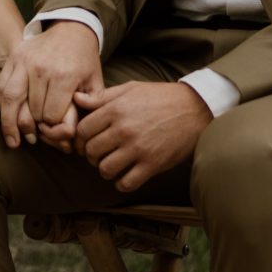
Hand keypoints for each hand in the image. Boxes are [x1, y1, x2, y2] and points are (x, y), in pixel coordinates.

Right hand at [0, 22, 101, 150]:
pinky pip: (2, 87)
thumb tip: (72, 124)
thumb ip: (92, 105)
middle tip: (34, 139)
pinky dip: (2, 106)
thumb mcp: (96, 81)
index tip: (53, 131)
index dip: (52, 128)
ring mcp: (24, 62)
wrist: (71, 28)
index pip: (51, 114)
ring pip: (11, 100)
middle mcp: (42, 69)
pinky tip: (6, 119)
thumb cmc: (84, 60)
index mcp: (64, 76)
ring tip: (13, 141)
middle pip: (31, 110)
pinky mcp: (13, 58)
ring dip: (10, 124)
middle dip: (33, 128)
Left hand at [74, 79, 209, 192]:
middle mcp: (124, 130)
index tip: (85, 142)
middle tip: (98, 154)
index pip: (83, 130)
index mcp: (116, 109)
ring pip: (105, 169)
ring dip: (105, 170)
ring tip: (112, 164)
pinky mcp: (152, 164)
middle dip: (91, 155)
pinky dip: (121, 183)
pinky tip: (125, 175)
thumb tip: (77, 100)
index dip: (80, 138)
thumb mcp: (130, 89)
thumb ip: (102, 97)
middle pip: (91, 151)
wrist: (195, 109)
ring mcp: (138, 149)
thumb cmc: (160, 97)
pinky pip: (126, 183)